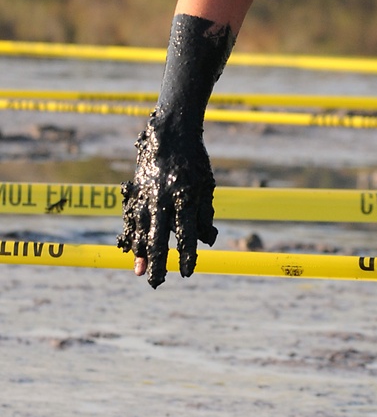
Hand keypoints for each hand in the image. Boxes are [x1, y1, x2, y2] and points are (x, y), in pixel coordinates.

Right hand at [117, 114, 218, 287]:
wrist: (171, 133)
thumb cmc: (194, 162)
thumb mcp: (207, 187)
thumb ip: (206, 216)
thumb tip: (207, 243)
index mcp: (186, 197)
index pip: (187, 234)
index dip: (187, 255)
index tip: (188, 272)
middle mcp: (164, 198)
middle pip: (159, 237)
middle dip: (158, 262)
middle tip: (156, 283)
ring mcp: (146, 195)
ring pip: (140, 230)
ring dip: (139, 252)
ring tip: (139, 271)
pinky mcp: (135, 191)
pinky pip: (131, 218)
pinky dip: (131, 234)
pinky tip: (130, 249)